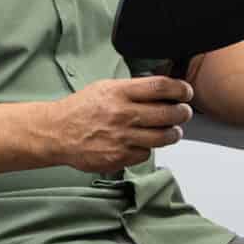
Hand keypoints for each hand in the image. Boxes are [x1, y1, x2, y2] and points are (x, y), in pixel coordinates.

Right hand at [47, 75, 192, 171]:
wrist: (57, 133)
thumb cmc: (81, 109)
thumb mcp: (105, 88)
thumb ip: (132, 89)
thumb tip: (161, 90)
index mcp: (119, 92)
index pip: (160, 87)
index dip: (180, 89)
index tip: (186, 92)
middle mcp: (122, 114)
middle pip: (168, 113)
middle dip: (182, 113)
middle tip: (183, 112)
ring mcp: (122, 138)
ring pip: (163, 137)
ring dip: (173, 133)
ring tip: (173, 130)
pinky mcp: (119, 157)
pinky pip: (146, 153)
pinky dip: (149, 148)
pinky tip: (144, 142)